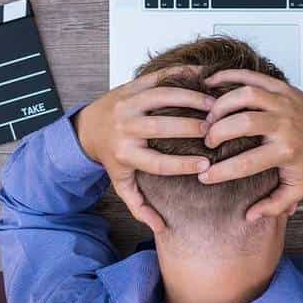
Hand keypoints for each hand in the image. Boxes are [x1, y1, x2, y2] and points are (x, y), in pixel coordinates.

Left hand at [75, 66, 214, 232]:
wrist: (87, 127)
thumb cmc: (111, 156)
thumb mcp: (121, 181)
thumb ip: (139, 204)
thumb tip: (160, 227)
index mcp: (124, 154)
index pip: (158, 162)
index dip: (183, 165)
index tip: (206, 165)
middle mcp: (125, 128)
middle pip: (162, 127)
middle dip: (192, 128)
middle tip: (215, 130)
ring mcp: (128, 104)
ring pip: (162, 97)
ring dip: (191, 99)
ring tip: (214, 105)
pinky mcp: (133, 86)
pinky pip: (159, 77)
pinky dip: (182, 75)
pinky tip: (204, 78)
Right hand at [198, 70, 302, 220]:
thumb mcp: (297, 188)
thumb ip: (274, 205)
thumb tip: (249, 217)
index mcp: (287, 151)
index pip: (247, 163)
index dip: (221, 172)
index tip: (203, 177)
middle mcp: (285, 124)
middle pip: (244, 123)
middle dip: (218, 132)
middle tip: (206, 141)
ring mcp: (283, 102)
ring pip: (246, 95)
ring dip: (221, 104)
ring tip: (208, 118)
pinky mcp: (280, 86)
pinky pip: (251, 76)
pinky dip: (228, 76)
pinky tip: (209, 83)